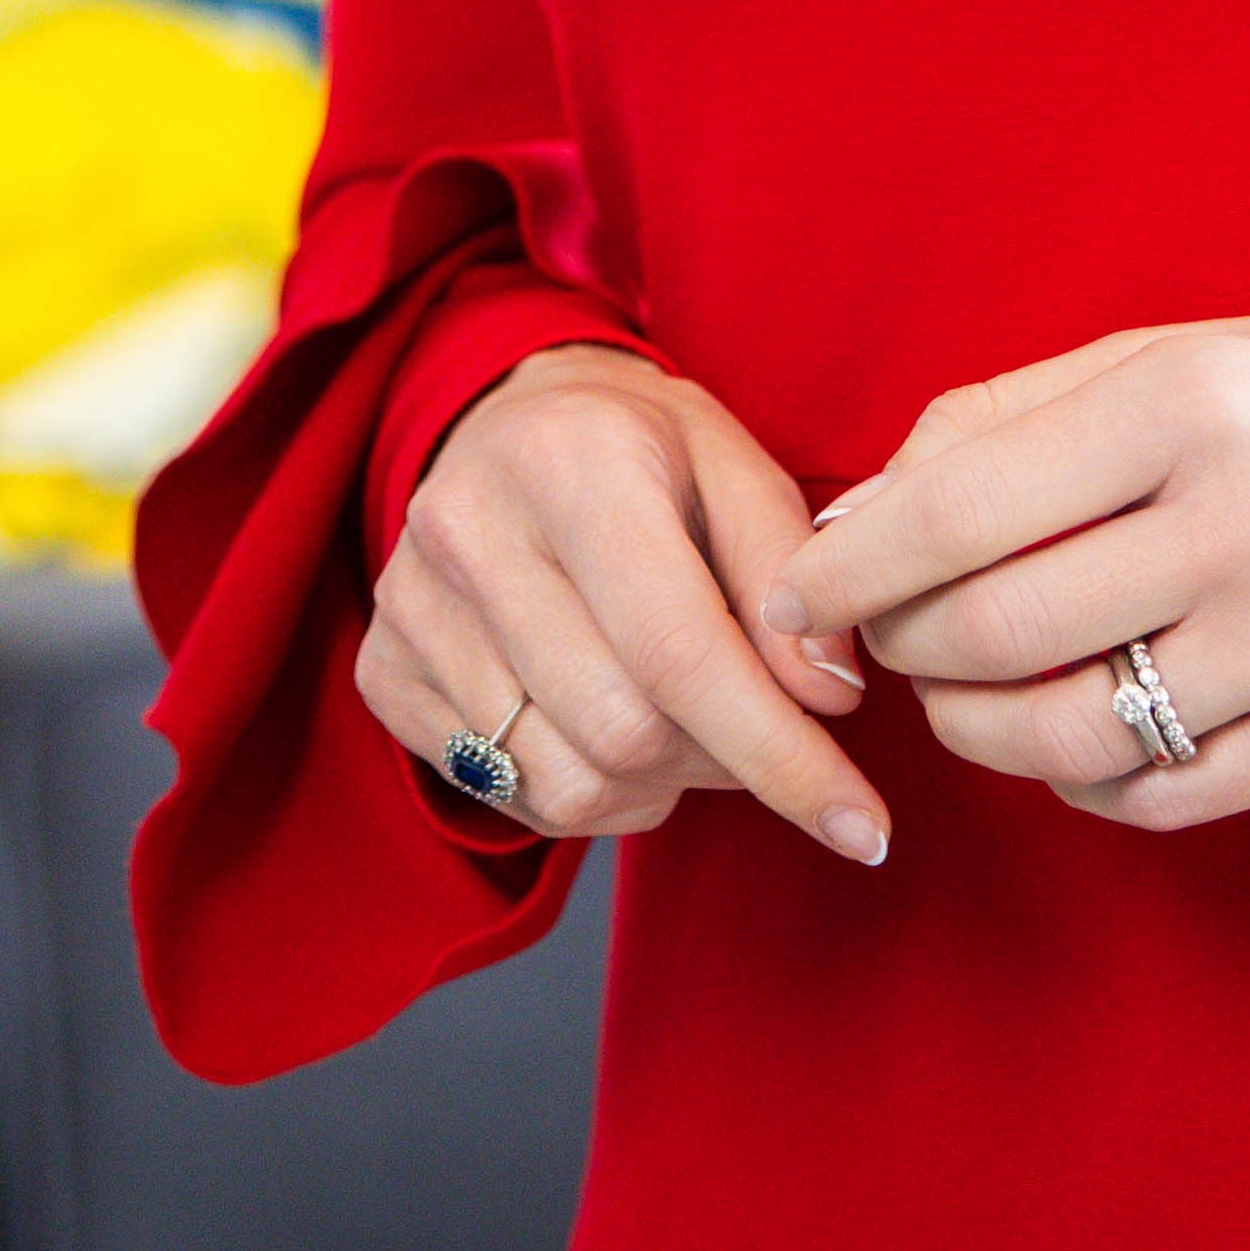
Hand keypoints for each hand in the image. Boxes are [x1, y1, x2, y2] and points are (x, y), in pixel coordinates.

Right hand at [362, 343, 888, 865]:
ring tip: (682, 715)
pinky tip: (610, 722)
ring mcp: (411, 607)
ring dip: (663, 784)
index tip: (865, 829)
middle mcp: (470, 531)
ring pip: (572, 782)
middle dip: (728, 760)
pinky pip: (514, 797)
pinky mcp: (384, 670)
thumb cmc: (642, 451)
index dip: (783, 755)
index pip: (681, 651)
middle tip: (761, 722)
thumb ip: (790, 571)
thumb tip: (828, 698)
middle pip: (627, 733)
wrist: (506, 421)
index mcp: (573, 463)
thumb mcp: (737, 465)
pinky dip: (594, 792)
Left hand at [771, 316, 1249, 826]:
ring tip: (959, 694)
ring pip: (1067, 735)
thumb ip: (1010, 417)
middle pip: (998, 630)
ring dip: (974, 729)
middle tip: (885, 638)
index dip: (855, 564)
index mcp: (1191, 400)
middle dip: (903, 647)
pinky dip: (1079, 782)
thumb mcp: (1174, 352)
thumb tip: (862, 511)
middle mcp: (1246, 520)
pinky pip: (1159, 796)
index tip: (797, 592)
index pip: (964, 505)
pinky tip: (1068, 738)